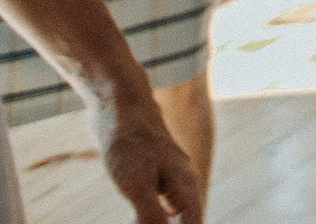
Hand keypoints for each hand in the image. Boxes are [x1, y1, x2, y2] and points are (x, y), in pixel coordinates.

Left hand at [89, 82, 201, 223]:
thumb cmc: (130, 143)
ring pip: (174, 210)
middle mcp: (182, 180)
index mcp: (185, 184)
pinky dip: (153, 215)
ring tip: (151, 222)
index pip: (194, 222)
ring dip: (166, 222)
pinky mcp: (151, 171)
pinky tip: (142, 218)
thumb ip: (151, 215)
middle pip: (187, 218)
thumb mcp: (138, 184)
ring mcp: (167, 175)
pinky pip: (158, 201)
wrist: (119, 107)